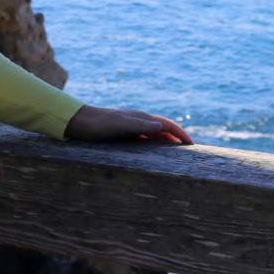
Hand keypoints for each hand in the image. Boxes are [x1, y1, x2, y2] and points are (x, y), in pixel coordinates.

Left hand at [64, 105, 192, 143]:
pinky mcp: (125, 133)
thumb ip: (139, 125)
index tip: (193, 146)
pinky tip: (156, 155)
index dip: (181, 134)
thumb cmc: (98, 123)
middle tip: (191, 154)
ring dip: (168, 143)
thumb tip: (161, 127)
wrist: (79, 121)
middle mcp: (139, 120)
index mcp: (140, 117)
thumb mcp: (118, 124)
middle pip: (164, 129)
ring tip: (178, 156)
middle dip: (178, 139)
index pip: (167, 125)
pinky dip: (157, 146)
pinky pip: (147, 140)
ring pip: (156, 135)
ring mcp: (132, 126)